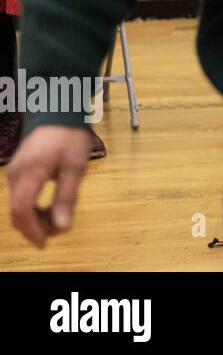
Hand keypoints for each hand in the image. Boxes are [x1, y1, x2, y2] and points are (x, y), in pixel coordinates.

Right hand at [7, 126, 90, 246]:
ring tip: (57, 220)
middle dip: (34, 228)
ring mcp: (14, 173)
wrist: (57, 111)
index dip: (32, 231)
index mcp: (30, 174)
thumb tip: (64, 226)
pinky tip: (48, 209)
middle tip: (56, 234)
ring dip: (34, 219)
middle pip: (17, 212)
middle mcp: (16, 175)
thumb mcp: (76, 166)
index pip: (22, 211)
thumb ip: (68, 196)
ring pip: (17, 206)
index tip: (46, 243)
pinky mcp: (18, 171)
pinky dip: (31, 208)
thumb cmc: (69, 137)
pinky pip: (20, 196)